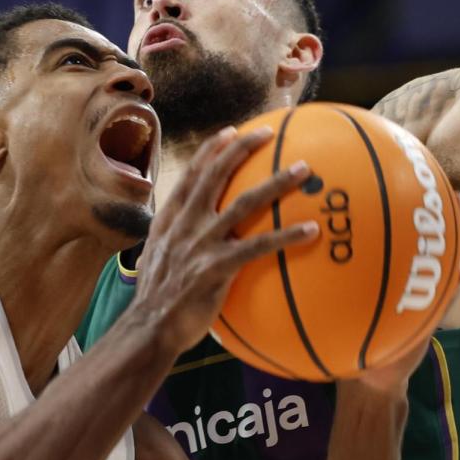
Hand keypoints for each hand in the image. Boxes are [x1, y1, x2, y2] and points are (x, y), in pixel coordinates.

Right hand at [134, 125, 318, 353]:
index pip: (191, 175)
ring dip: (275, 182)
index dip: (211, 151)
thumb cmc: (158, 300)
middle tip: (267, 133)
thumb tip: (194, 241)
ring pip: (243, 203)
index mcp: (170, 220)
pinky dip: (286, 236)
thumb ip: (176, 243)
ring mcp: (200, 244)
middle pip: (215, 175)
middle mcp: (184, 224)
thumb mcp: (157, 260)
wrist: (149, 327)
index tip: (230, 132)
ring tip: (302, 169)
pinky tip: (311, 230)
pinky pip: (258, 246)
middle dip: (241, 148)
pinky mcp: (216, 268)